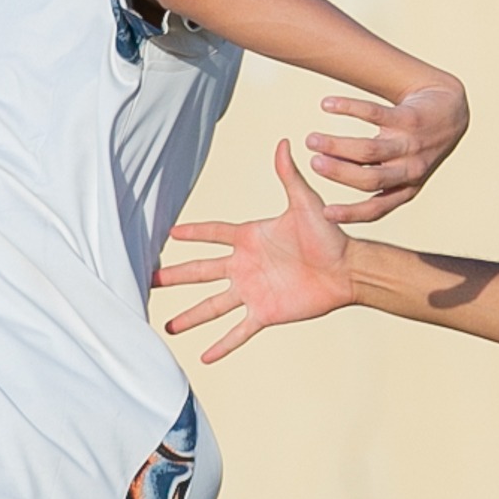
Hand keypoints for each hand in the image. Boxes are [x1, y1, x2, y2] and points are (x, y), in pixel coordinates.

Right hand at [156, 145, 360, 362]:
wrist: (348, 269)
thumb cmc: (330, 234)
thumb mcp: (305, 203)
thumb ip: (289, 175)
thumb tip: (283, 142)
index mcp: (250, 238)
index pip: (213, 233)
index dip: (192, 232)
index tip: (168, 233)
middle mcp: (245, 266)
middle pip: (200, 271)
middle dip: (175, 276)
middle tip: (149, 280)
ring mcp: (252, 291)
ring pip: (212, 305)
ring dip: (190, 316)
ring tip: (167, 326)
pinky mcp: (265, 312)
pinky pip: (239, 331)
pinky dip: (222, 345)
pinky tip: (204, 356)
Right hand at [302, 79, 467, 223]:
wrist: (450, 110)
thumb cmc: (414, 145)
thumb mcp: (401, 169)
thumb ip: (370, 176)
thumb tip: (324, 182)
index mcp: (405, 189)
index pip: (377, 208)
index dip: (351, 214)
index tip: (324, 213)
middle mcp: (409, 170)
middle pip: (370, 178)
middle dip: (339, 173)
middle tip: (312, 163)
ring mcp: (411, 144)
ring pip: (370, 150)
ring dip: (337, 144)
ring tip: (311, 139)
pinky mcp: (409, 118)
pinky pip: (375, 113)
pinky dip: (348, 108)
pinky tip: (327, 105)